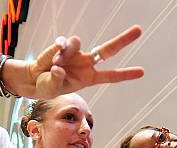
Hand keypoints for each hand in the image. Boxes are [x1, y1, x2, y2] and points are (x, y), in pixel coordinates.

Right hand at [19, 25, 143, 98]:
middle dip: (123, 40)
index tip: (142, 72)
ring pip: (76, 42)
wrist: (35, 79)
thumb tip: (60, 68)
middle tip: (139, 30)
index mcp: (89, 78)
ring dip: (65, 53)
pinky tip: (54, 54)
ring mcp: (75, 53)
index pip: (111, 75)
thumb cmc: (48, 86)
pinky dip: (57, 48)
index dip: (126, 74)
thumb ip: (57, 80)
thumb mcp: (53, 88)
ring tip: (54, 65)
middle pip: (107, 50)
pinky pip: (62, 43)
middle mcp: (85, 63)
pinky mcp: (62, 46)